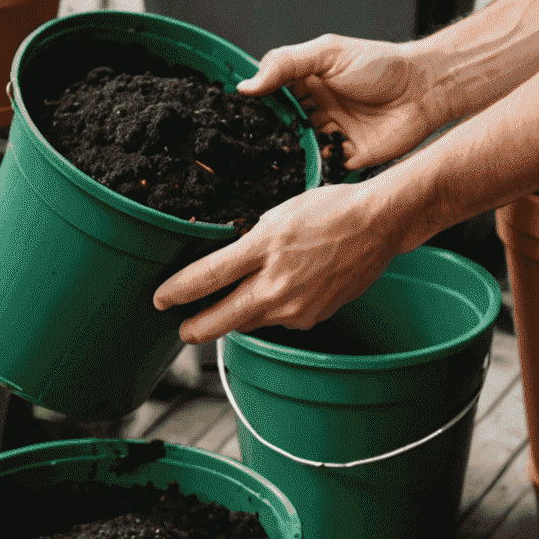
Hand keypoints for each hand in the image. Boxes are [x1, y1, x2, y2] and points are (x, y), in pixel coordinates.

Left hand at [153, 182, 405, 344]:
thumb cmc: (328, 210)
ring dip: (234, 318)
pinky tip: (278, 294)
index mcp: (264, 247)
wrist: (378, 224)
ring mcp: (295, 305)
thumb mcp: (277, 215)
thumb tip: (224, 266)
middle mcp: (277, 283)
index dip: (177, 291)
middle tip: (182, 328)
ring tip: (227, 308)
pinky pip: (278, 321)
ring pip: (249, 322)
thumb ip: (248, 243)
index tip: (160, 299)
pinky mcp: (311, 318)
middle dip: (195, 327)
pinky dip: (270, 312)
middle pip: (220, 318)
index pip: (207, 277)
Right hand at [237, 34, 447, 172]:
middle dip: (266, 135)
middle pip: (283, 125)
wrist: (424, 90)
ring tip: (266, 161)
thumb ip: (285, 65)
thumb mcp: (327, 53)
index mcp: (308, 83)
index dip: (254, 104)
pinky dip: (314, 170)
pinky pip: (325, 168)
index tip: (231, 114)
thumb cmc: (381, 64)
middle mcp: (318, 109)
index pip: (272, 95)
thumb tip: (247, 85)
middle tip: (243, 145)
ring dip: (287, 155)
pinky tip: (300, 171)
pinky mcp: (350, 157)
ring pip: (300, 149)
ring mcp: (333, 134)